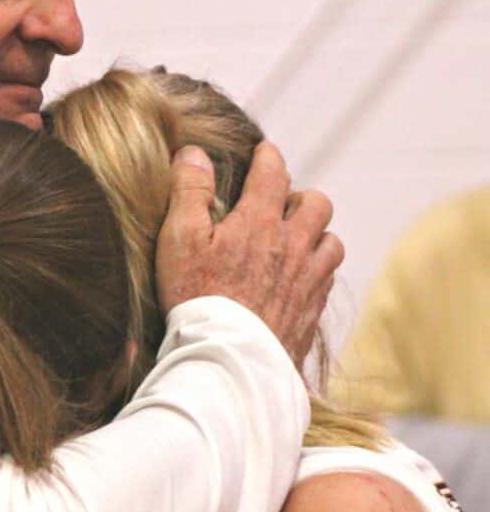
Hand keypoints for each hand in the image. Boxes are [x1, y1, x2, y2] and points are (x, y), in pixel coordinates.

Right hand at [155, 142, 343, 367]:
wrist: (228, 360)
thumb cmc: (197, 298)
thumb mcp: (179, 239)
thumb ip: (188, 191)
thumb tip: (194, 153)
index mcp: (259, 222)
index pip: (273, 172)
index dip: (268, 156)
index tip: (263, 152)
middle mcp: (292, 246)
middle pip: (317, 203)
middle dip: (299, 197)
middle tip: (278, 205)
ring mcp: (308, 280)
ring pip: (331, 241)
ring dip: (315, 235)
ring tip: (292, 241)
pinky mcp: (311, 312)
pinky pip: (327, 279)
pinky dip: (316, 270)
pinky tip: (296, 279)